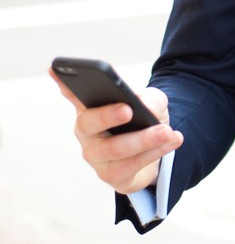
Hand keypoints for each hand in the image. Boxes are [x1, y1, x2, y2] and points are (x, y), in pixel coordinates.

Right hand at [50, 69, 183, 194]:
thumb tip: (148, 107)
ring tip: (166, 131)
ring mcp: (95, 155)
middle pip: (88, 123)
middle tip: (128, 109)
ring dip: (144, 140)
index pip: (72, 93)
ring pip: (114, 149)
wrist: (155, 154)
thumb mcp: (152, 103)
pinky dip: (154, 153)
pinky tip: (171, 141)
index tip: (55, 69)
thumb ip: (151, 99)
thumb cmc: (143, 121)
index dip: (63, 83)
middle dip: (108, 115)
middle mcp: (86, 131)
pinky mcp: (110, 175)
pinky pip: (130, 166)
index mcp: (90, 106)